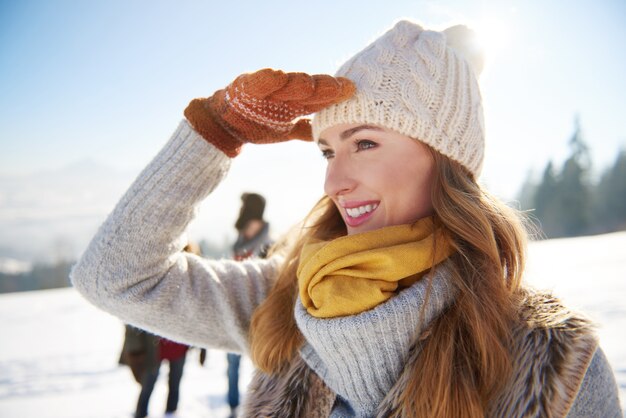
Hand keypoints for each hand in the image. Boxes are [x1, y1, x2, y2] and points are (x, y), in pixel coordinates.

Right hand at [184, 69, 354, 156]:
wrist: (224, 126)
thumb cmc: (256, 124)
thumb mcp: (284, 131)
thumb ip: (304, 130)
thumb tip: (327, 139)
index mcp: (294, 103)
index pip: (318, 98)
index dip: (335, 95)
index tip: (353, 92)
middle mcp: (283, 93)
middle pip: (308, 89)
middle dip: (325, 88)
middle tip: (343, 87)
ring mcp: (266, 90)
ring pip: (287, 84)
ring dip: (300, 84)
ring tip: (313, 84)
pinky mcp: (246, 87)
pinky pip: (258, 82)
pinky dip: (268, 79)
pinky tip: (277, 76)